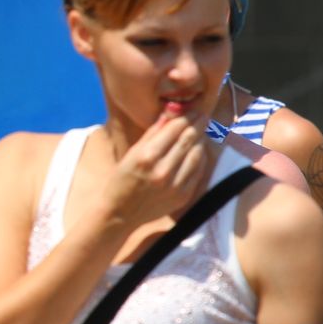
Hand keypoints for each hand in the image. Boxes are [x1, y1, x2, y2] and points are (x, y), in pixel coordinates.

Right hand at [99, 111, 209, 231]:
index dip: (187, 116)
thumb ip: (153, 132)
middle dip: (198, 124)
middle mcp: (163, 170)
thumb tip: (171, 112)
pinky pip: (198, 171)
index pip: (175, 129)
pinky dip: (200, 158)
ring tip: (200, 132)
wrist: (120, 213)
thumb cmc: (122, 179)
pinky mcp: (183, 195)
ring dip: (201, 140)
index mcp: (146, 156)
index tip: (193, 110)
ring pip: (197, 153)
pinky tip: (197, 150)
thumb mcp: (132, 153)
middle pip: (189, 139)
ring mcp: (175, 184)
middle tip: (202, 116)